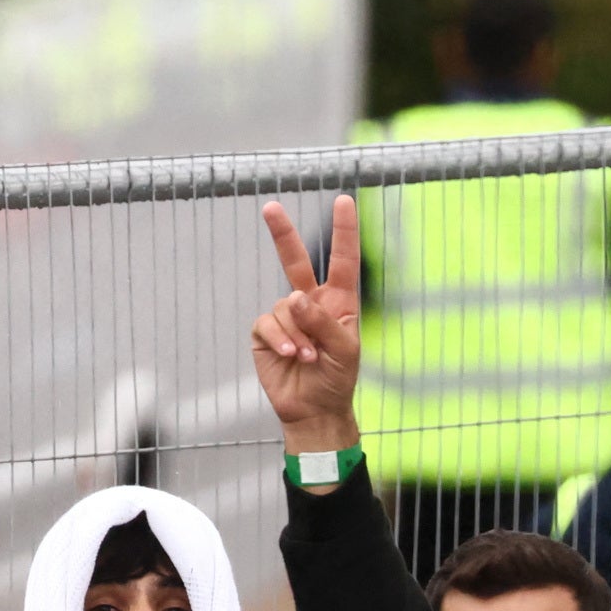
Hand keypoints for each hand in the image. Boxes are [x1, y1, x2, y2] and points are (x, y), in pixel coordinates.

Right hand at [252, 195, 364, 460]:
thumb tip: (294, 297)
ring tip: (308, 357)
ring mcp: (286, 317)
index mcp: (338, 302)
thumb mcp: (344, 349)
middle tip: (270, 207)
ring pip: (284, 307)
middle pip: (294, 262)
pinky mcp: (265, 333)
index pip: (342, 261)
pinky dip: (280, 339)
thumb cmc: (337, 379)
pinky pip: (267, 324)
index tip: (343, 201)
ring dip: (296, 333)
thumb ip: (323, 321)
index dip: (343, 231)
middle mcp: (310, 303)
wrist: (314, 410)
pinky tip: (290, 356)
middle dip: (282, 234)